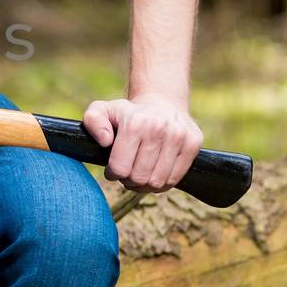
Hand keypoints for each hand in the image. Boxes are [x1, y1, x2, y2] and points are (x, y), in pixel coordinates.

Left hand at [83, 92, 202, 193]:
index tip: (113, 168)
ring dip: (145, 184)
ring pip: (157, 182)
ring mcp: (179, 136)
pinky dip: (162, 183)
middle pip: (139, 178)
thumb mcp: (102, 110)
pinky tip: (155, 172)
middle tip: (127, 172)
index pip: (120, 168)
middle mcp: (159, 129)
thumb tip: (105, 141)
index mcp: (135, 123)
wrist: (162, 102)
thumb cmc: (127, 113)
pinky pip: (175, 179)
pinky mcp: (193, 144)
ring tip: (140, 173)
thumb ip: (93, 121)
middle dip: (129, 180)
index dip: (113, 174)